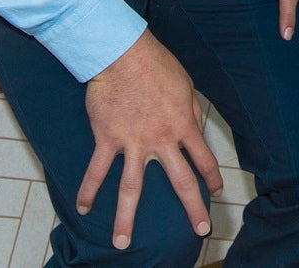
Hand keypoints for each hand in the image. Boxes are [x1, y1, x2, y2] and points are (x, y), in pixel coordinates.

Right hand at [78, 31, 222, 251]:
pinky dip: (87, 190)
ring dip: (126, 218)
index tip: (215, 194)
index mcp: (184, 126)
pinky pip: (97, 170)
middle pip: (181, 182)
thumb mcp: (186, 86)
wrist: (124, 54)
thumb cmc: (158, 65)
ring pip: (131, 189)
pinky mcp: (108, 139)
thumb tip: (195, 128)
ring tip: (122, 244)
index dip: (212, 178)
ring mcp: (133, 143)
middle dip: (192, 208)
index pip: (204, 159)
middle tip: (200, 230)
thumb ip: (191, 112)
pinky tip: (82, 208)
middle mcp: (162, 140)